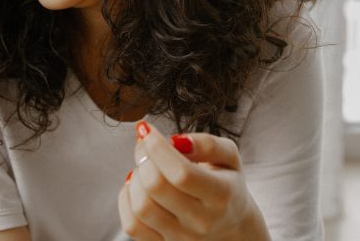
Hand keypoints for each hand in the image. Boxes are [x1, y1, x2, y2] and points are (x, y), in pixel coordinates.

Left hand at [117, 121, 270, 240]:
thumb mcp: (229, 157)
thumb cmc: (226, 183)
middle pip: (156, 187)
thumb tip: (176, 141)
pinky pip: (132, 225)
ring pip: (141, 207)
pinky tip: (138, 186)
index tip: (147, 130)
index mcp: (221, 195)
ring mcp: (181, 237)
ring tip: (145, 167)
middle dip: (143, 157)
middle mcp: (202, 221)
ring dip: (135, 178)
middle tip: (144, 145)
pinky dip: (127, 200)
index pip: (181, 173)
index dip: (157, 148)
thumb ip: (208, 143)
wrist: (231, 225)